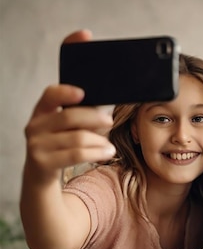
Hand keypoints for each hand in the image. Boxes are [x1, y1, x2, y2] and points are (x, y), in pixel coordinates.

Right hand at [23, 30, 114, 182]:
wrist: (42, 177)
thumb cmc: (65, 145)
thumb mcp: (75, 126)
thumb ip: (90, 111)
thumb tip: (120, 95)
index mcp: (45, 109)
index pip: (52, 90)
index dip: (67, 80)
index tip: (83, 72)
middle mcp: (37, 122)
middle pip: (69, 115)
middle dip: (92, 117)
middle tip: (108, 120)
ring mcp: (36, 142)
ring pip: (76, 137)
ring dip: (98, 140)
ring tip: (109, 144)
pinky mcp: (42, 161)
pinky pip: (75, 154)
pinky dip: (95, 153)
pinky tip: (106, 152)